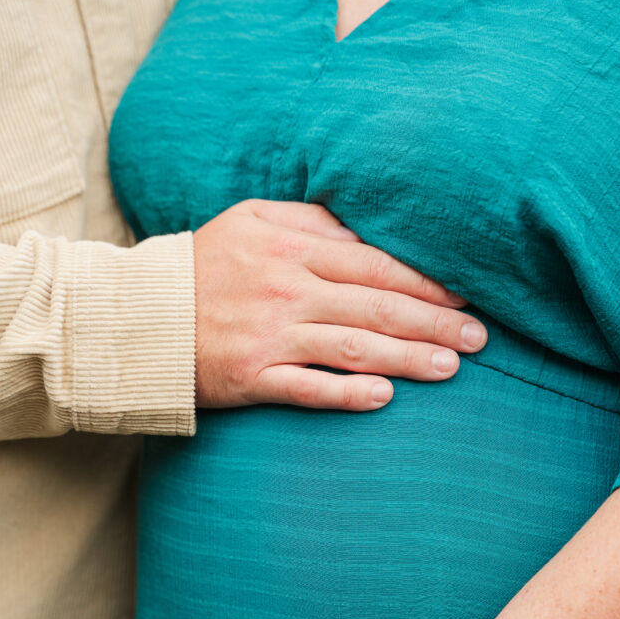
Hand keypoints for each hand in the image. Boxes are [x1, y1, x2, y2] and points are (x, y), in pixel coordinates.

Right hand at [193, 199, 486, 410]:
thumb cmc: (205, 263)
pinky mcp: (250, 378)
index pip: (375, 265)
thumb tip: (369, 232)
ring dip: (406, 360)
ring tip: (450, 369)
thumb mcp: (254, 220)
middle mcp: (287, 292)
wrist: (140, 314)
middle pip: (375, 308)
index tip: (464, 296)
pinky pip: (306, 389)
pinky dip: (346, 394)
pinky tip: (384, 398)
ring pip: (352, 348)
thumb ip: (312, 221)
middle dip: (433, 324)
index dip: (425, 283)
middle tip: (479, 340)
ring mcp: (269, 337)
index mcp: (293, 250)